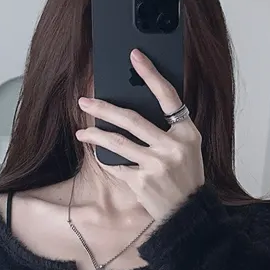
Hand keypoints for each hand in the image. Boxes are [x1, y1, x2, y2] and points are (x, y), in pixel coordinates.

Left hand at [75, 49, 204, 224]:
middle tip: (84, 102)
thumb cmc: (185, 177)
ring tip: (81, 132)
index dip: (150, 74)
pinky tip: (100, 157)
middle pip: (131, 119)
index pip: (168, 96)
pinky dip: (107, 160)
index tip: (135, 56)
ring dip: (95, 136)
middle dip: (104, 109)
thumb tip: (135, 107)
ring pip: (117, 143)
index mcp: (187, 133)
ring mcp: (156, 165)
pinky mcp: (142, 182)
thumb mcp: (187, 149)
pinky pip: (117, 165)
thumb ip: (169, 129)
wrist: (188, 213)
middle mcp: (173, 147)